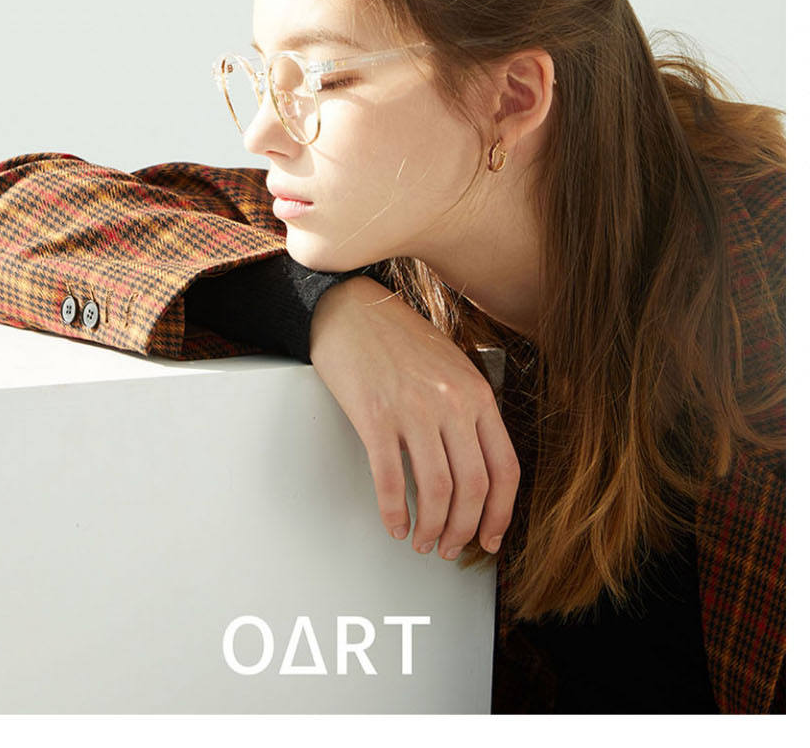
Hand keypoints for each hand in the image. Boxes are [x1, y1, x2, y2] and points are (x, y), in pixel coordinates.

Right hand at [309, 275, 518, 559]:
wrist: (350, 309)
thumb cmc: (398, 337)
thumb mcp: (451, 366)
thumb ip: (469, 410)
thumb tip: (474, 466)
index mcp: (477, 393)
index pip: (505, 468)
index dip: (501, 514)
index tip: (489, 537)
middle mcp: (452, 402)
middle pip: (473, 487)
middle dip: (464, 530)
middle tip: (450, 547)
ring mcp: (414, 409)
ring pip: (437, 491)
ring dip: (432, 529)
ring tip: (423, 541)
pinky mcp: (376, 417)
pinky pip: (392, 480)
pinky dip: (395, 513)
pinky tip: (394, 524)